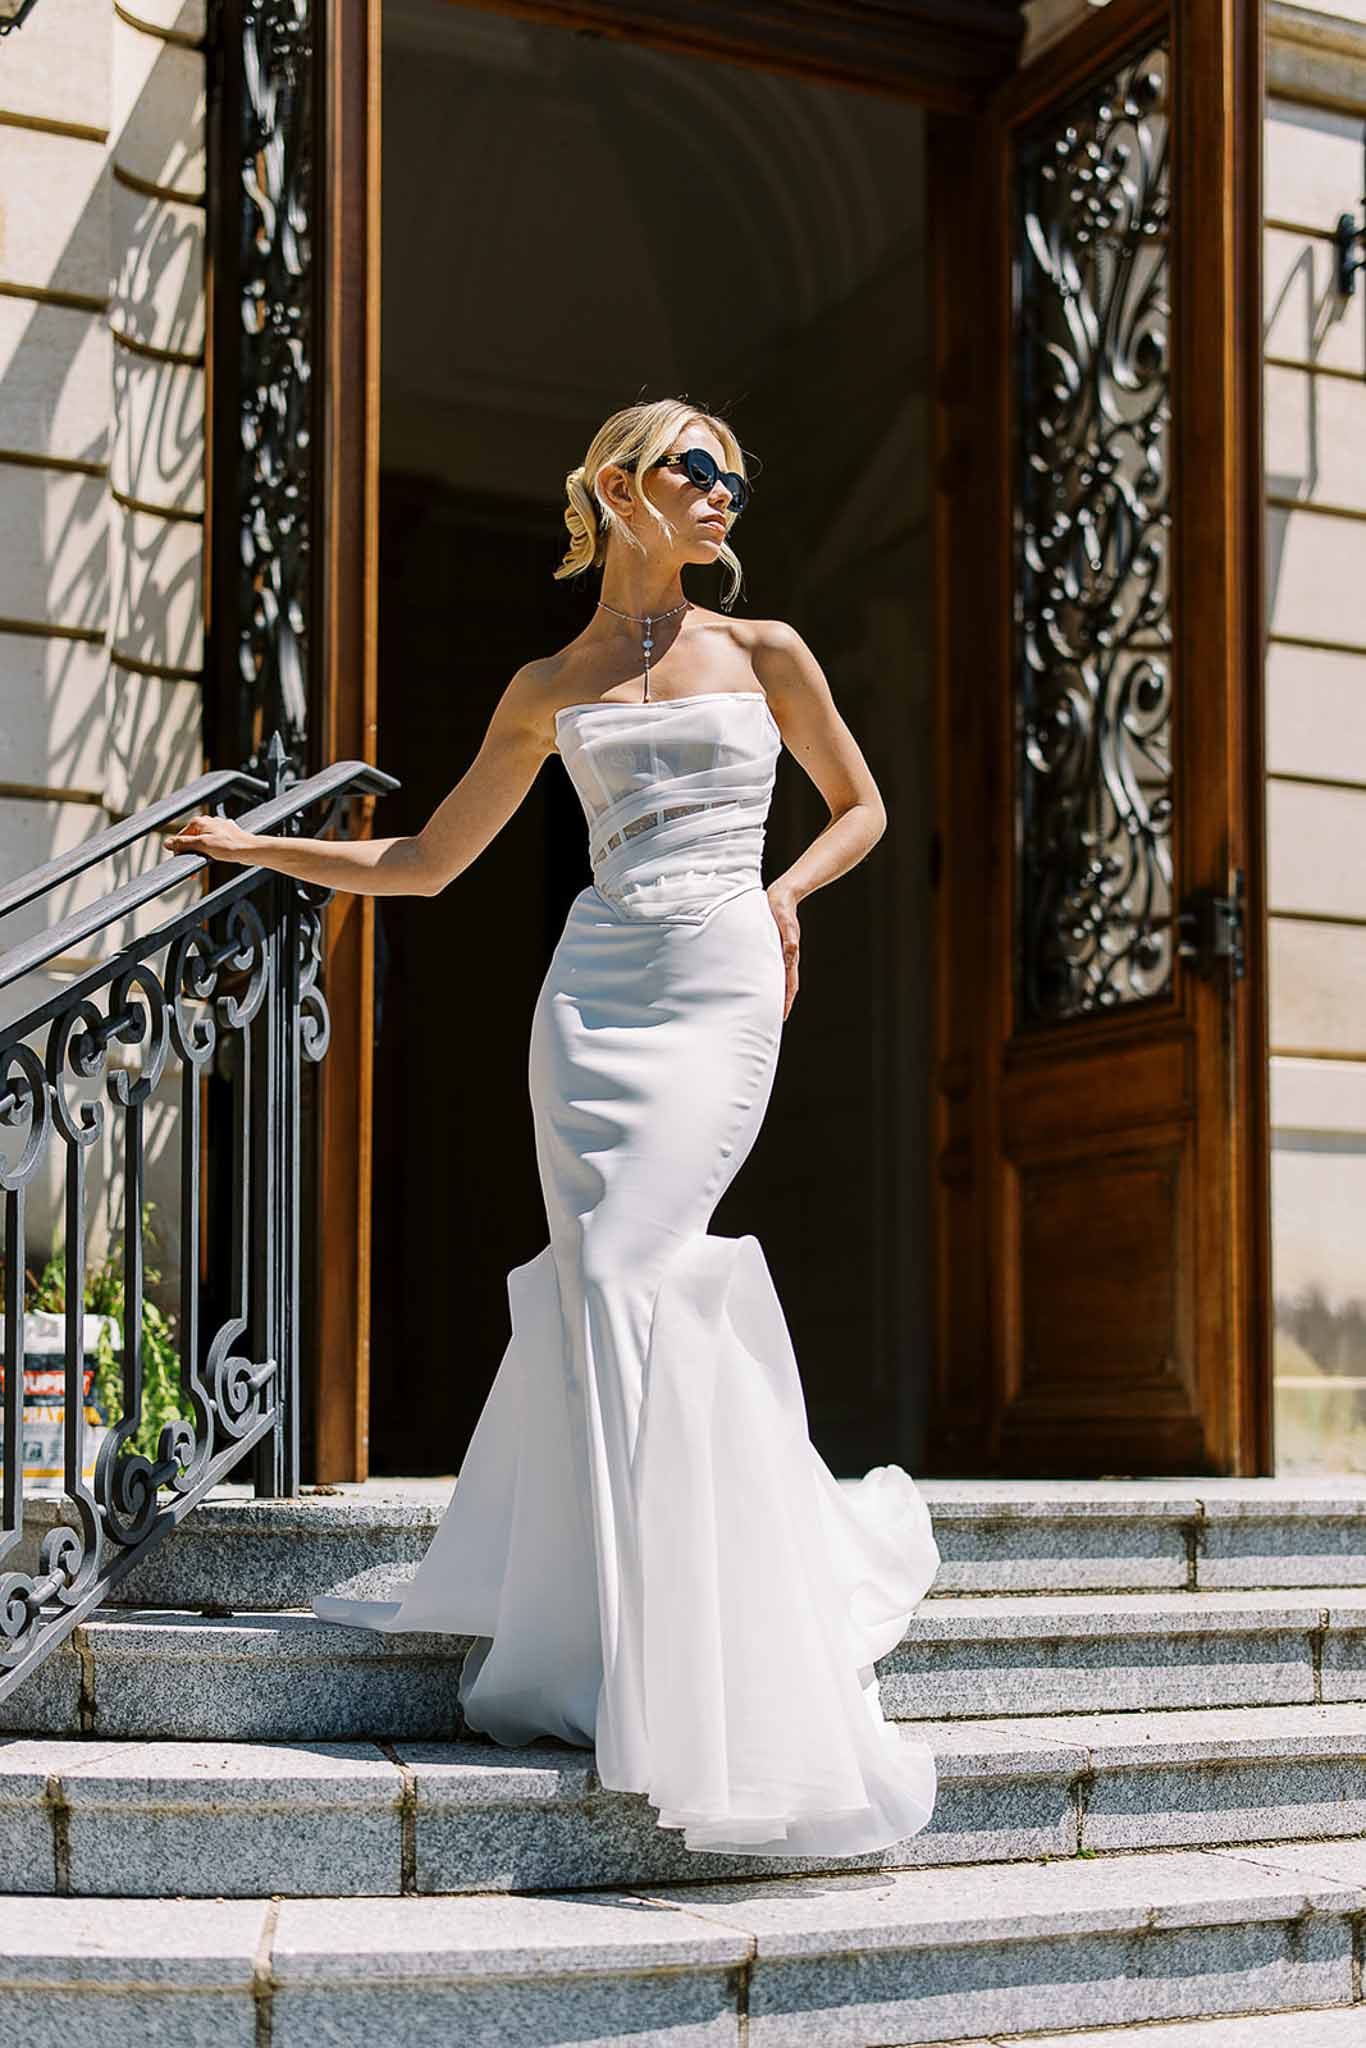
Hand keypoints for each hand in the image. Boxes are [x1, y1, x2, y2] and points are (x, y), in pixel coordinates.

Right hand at [162, 812, 258, 863]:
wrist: (249, 850)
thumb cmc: (229, 846)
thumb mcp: (201, 845)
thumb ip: (183, 844)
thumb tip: (168, 843)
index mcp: (199, 821)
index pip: (181, 837)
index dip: (180, 851)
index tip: (182, 862)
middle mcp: (208, 822)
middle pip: (191, 839)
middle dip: (191, 854)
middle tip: (194, 868)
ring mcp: (217, 828)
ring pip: (202, 843)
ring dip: (201, 854)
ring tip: (207, 861)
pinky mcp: (224, 836)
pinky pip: (212, 845)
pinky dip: (210, 853)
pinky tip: (215, 857)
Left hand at [766, 884, 799, 1020]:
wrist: (783, 895)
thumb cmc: (781, 906)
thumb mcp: (784, 919)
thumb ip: (789, 935)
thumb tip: (791, 951)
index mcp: (789, 955)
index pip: (789, 985)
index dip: (785, 1002)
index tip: (781, 1017)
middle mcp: (785, 957)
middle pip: (784, 987)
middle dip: (779, 1005)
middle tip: (769, 1022)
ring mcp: (780, 953)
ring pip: (778, 979)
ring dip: (774, 994)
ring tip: (764, 1008)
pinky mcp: (773, 947)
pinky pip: (771, 968)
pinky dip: (767, 980)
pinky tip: (759, 985)